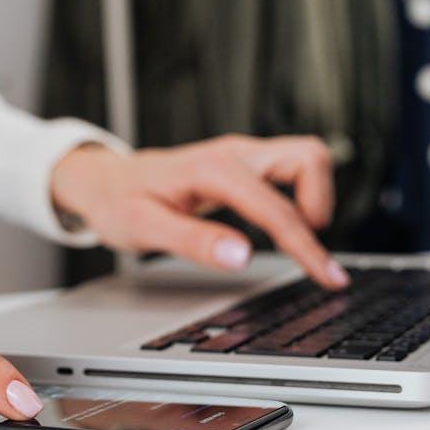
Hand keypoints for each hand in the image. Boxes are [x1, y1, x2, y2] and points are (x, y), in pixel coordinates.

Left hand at [51, 134, 349, 289]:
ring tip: (300, 239)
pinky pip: (290, 171)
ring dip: (315, 198)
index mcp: (212, 170)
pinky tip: (288, 230)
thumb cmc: (119, 202)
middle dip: (323, 203)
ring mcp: (242, 156)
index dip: (306, 246)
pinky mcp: (244, 165)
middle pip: (308, 157)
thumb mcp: (145, 228)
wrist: (104, 181)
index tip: (326, 276)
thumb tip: (240, 256)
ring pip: (305, 158)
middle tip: (309, 247)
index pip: (276, 207)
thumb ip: (194, 241)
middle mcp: (233, 154)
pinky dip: (301, 197)